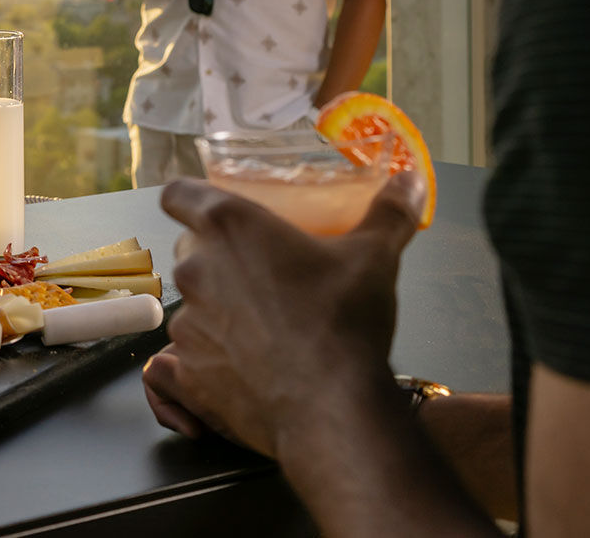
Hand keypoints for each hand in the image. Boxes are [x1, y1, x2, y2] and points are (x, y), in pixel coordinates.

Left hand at [141, 169, 426, 457]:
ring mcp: (185, 324)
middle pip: (190, 249)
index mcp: (228, 227)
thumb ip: (389, 212)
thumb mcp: (375, 257)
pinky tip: (248, 367)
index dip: (191, 200)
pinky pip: (189, 357)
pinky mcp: (188, 373)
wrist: (331, 409)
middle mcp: (194, 269)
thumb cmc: (345, 320)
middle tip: (262, 275)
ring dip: (218, 309)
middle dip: (217, 258)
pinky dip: (213, 358)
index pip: (178, 194)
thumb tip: (412, 180)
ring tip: (265, 327)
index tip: (213, 213)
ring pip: (192, 304)